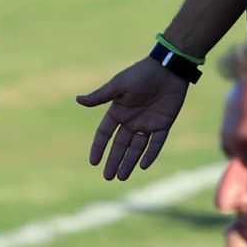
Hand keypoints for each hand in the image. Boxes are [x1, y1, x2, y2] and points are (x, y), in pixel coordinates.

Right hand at [77, 56, 190, 180]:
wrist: (168, 68)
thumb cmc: (141, 74)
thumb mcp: (119, 85)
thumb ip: (101, 96)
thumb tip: (78, 100)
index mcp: (118, 111)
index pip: (104, 133)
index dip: (99, 147)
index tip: (93, 162)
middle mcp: (131, 120)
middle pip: (120, 145)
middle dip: (114, 161)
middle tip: (108, 177)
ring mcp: (147, 123)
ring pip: (136, 147)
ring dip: (129, 162)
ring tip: (122, 177)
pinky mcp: (163, 124)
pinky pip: (156, 143)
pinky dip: (150, 154)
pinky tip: (143, 165)